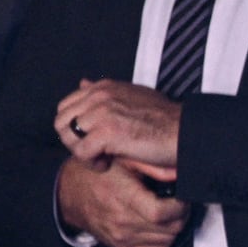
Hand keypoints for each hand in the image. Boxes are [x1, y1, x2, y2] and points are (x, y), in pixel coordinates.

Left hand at [57, 78, 182, 168]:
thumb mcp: (132, 96)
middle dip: (74, 140)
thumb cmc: (166, 121)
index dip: (75, 127)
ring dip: (82, 152)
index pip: (67, 106)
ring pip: (68, 136)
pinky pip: (82, 152)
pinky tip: (109, 164)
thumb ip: (105, 93)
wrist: (186, 133)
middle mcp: (99, 96)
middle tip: (95, 152)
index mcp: (103, 87)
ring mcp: (102, 113)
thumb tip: (82, 83)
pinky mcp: (108, 132)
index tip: (95, 139)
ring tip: (102, 159)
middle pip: (61, 121)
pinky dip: (92, 163)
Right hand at [57, 156, 188, 246]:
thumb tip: (179, 172)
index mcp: (123, 199)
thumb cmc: (96, 175)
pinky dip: (163, 239)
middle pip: (168, 229)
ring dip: (173, 228)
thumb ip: (152, 166)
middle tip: (179, 204)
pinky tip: (159, 225)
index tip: (182, 198)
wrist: (69, 194)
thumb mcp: (124, 160)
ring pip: (166, 242)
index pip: (161, 213)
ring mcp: (121, 238)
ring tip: (170, 213)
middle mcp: (122, 223)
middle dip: (180, 216)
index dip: (179, 207)